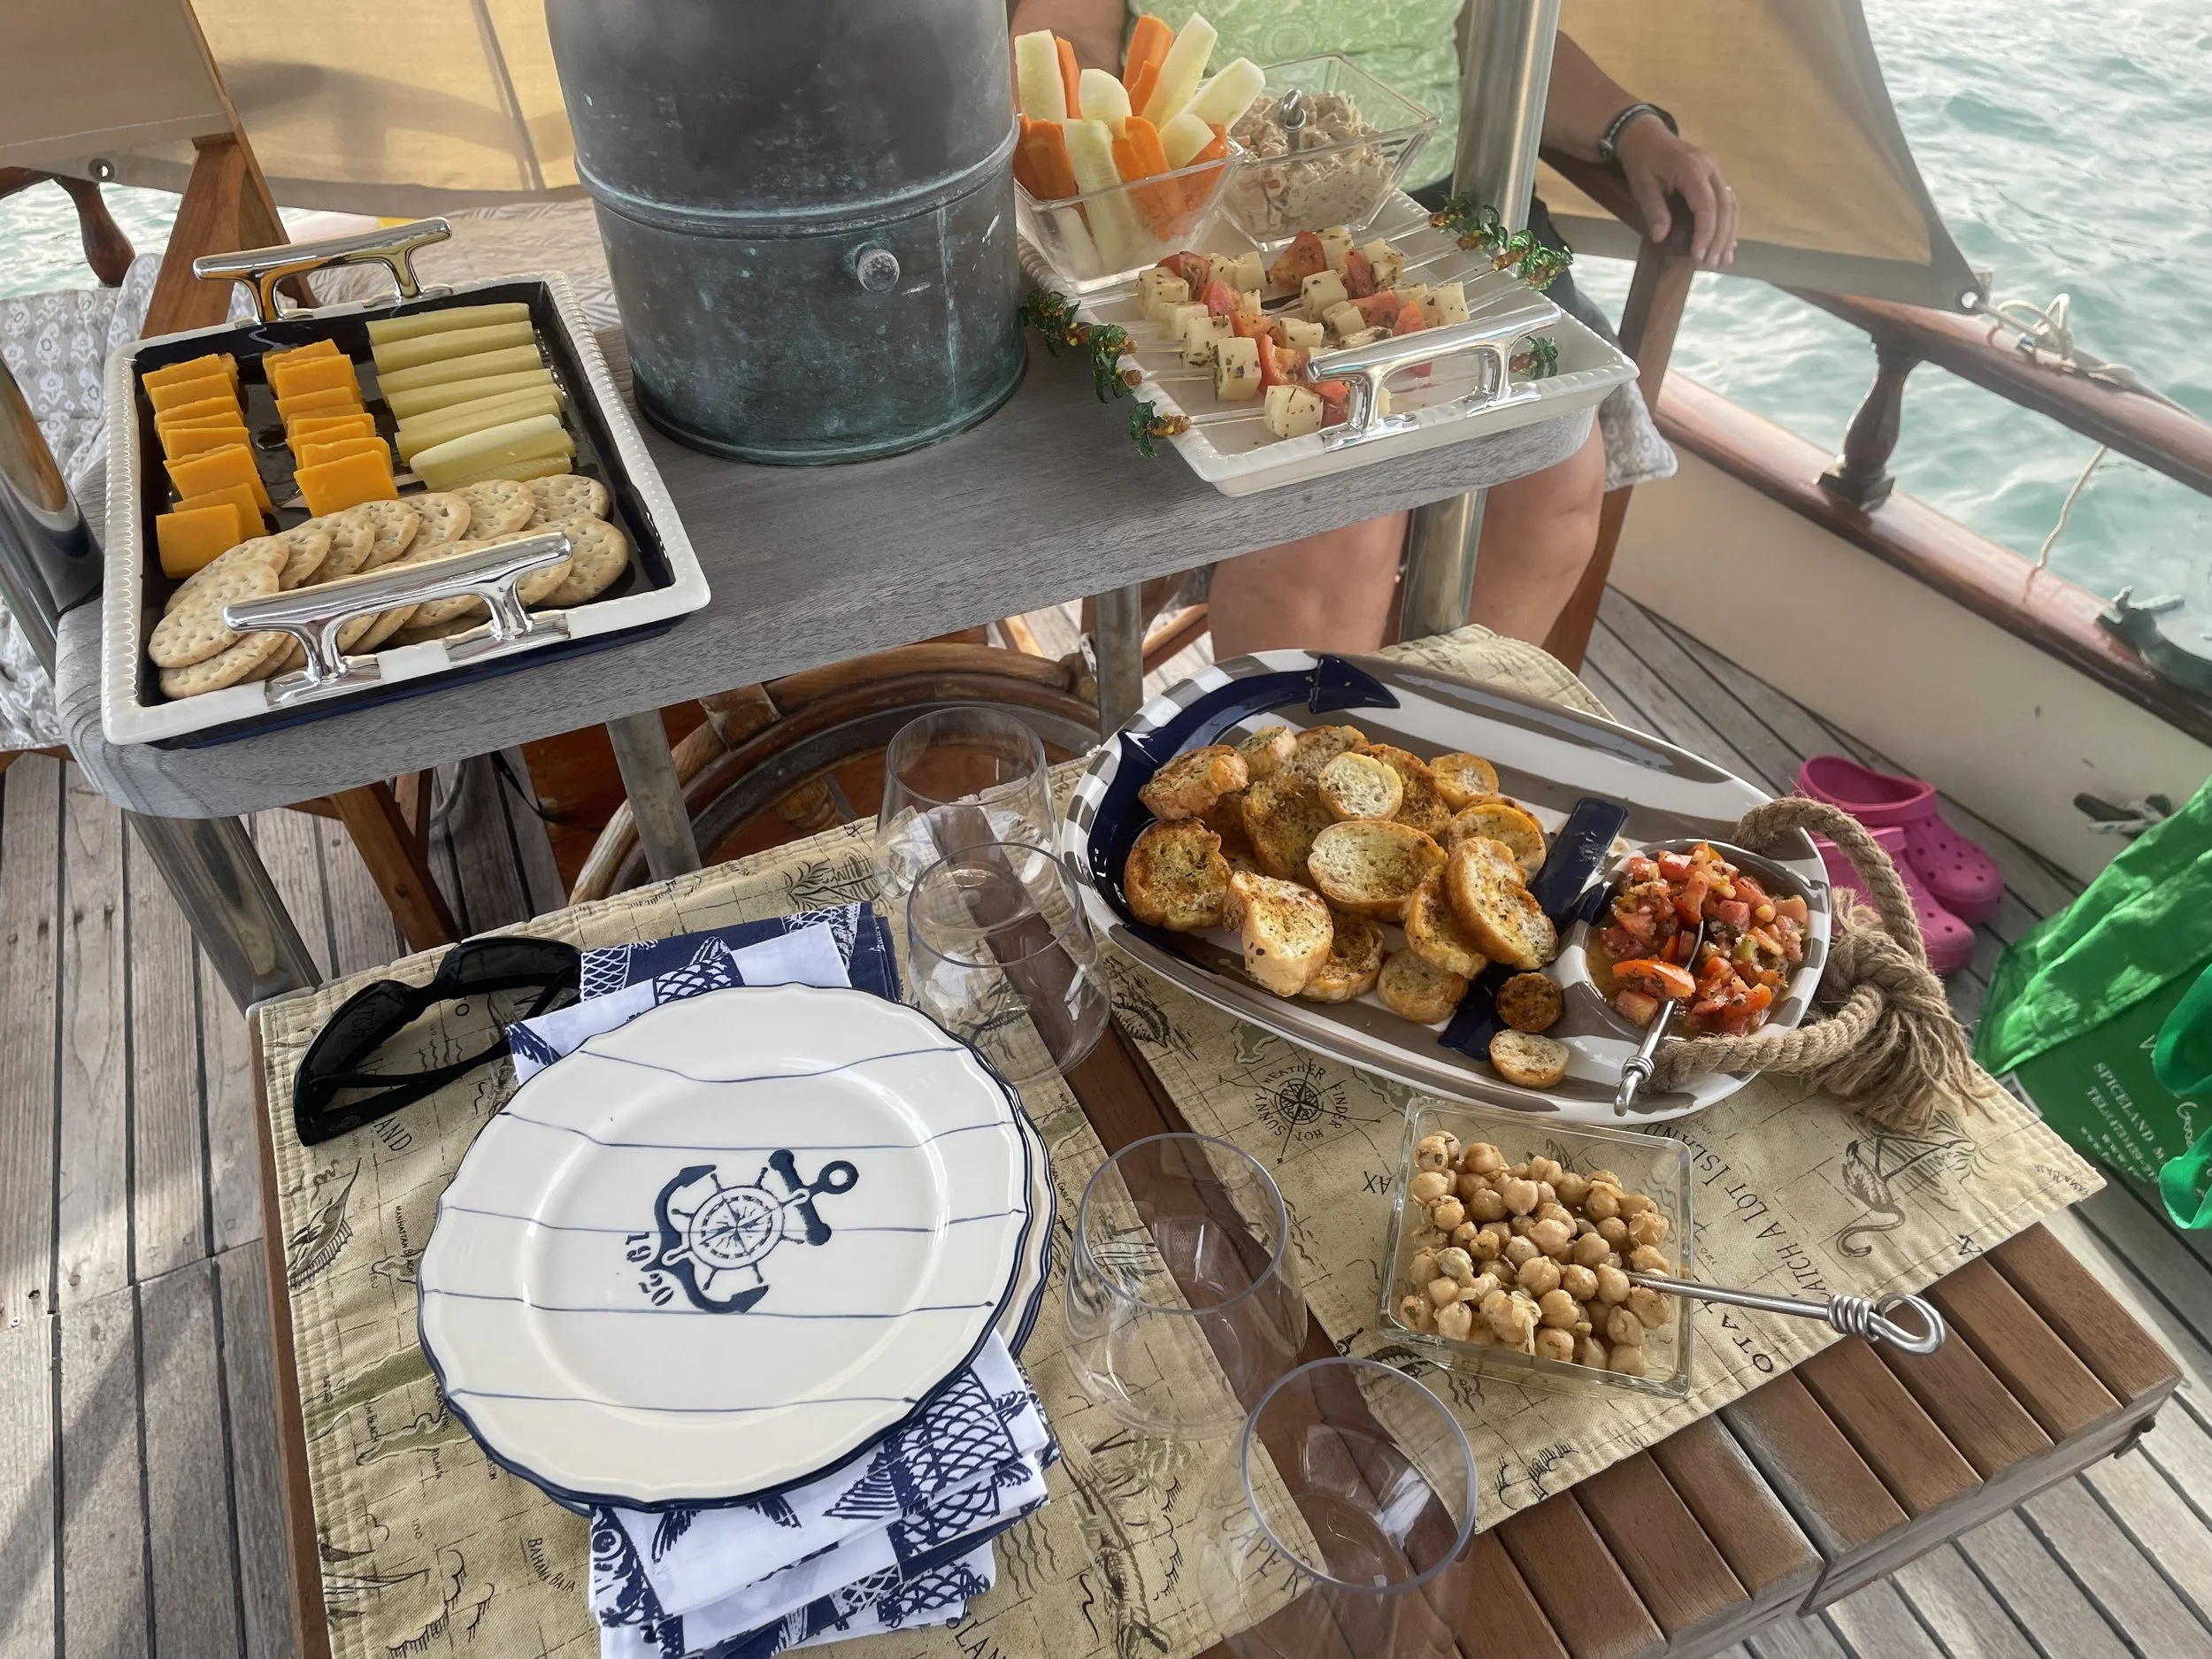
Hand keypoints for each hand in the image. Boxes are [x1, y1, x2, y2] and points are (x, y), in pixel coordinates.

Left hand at [1616, 116, 1737, 267]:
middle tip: (1712, 264)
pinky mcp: (1714, 175)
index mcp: (1692, 169)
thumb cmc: (1641, 160)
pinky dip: (1728, 222)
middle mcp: (1710, 168)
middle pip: (1724, 207)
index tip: (1699, 255)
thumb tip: (1661, 237)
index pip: (1706, 206)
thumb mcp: (1642, 185)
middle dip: (1720, 238)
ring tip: (1724, 259)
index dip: (1705, 233)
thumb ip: (1654, 210)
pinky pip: (1727, 200)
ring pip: (1731, 204)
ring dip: (1728, 233)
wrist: (1645, 136)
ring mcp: (1715, 170)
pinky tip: (1727, 241)